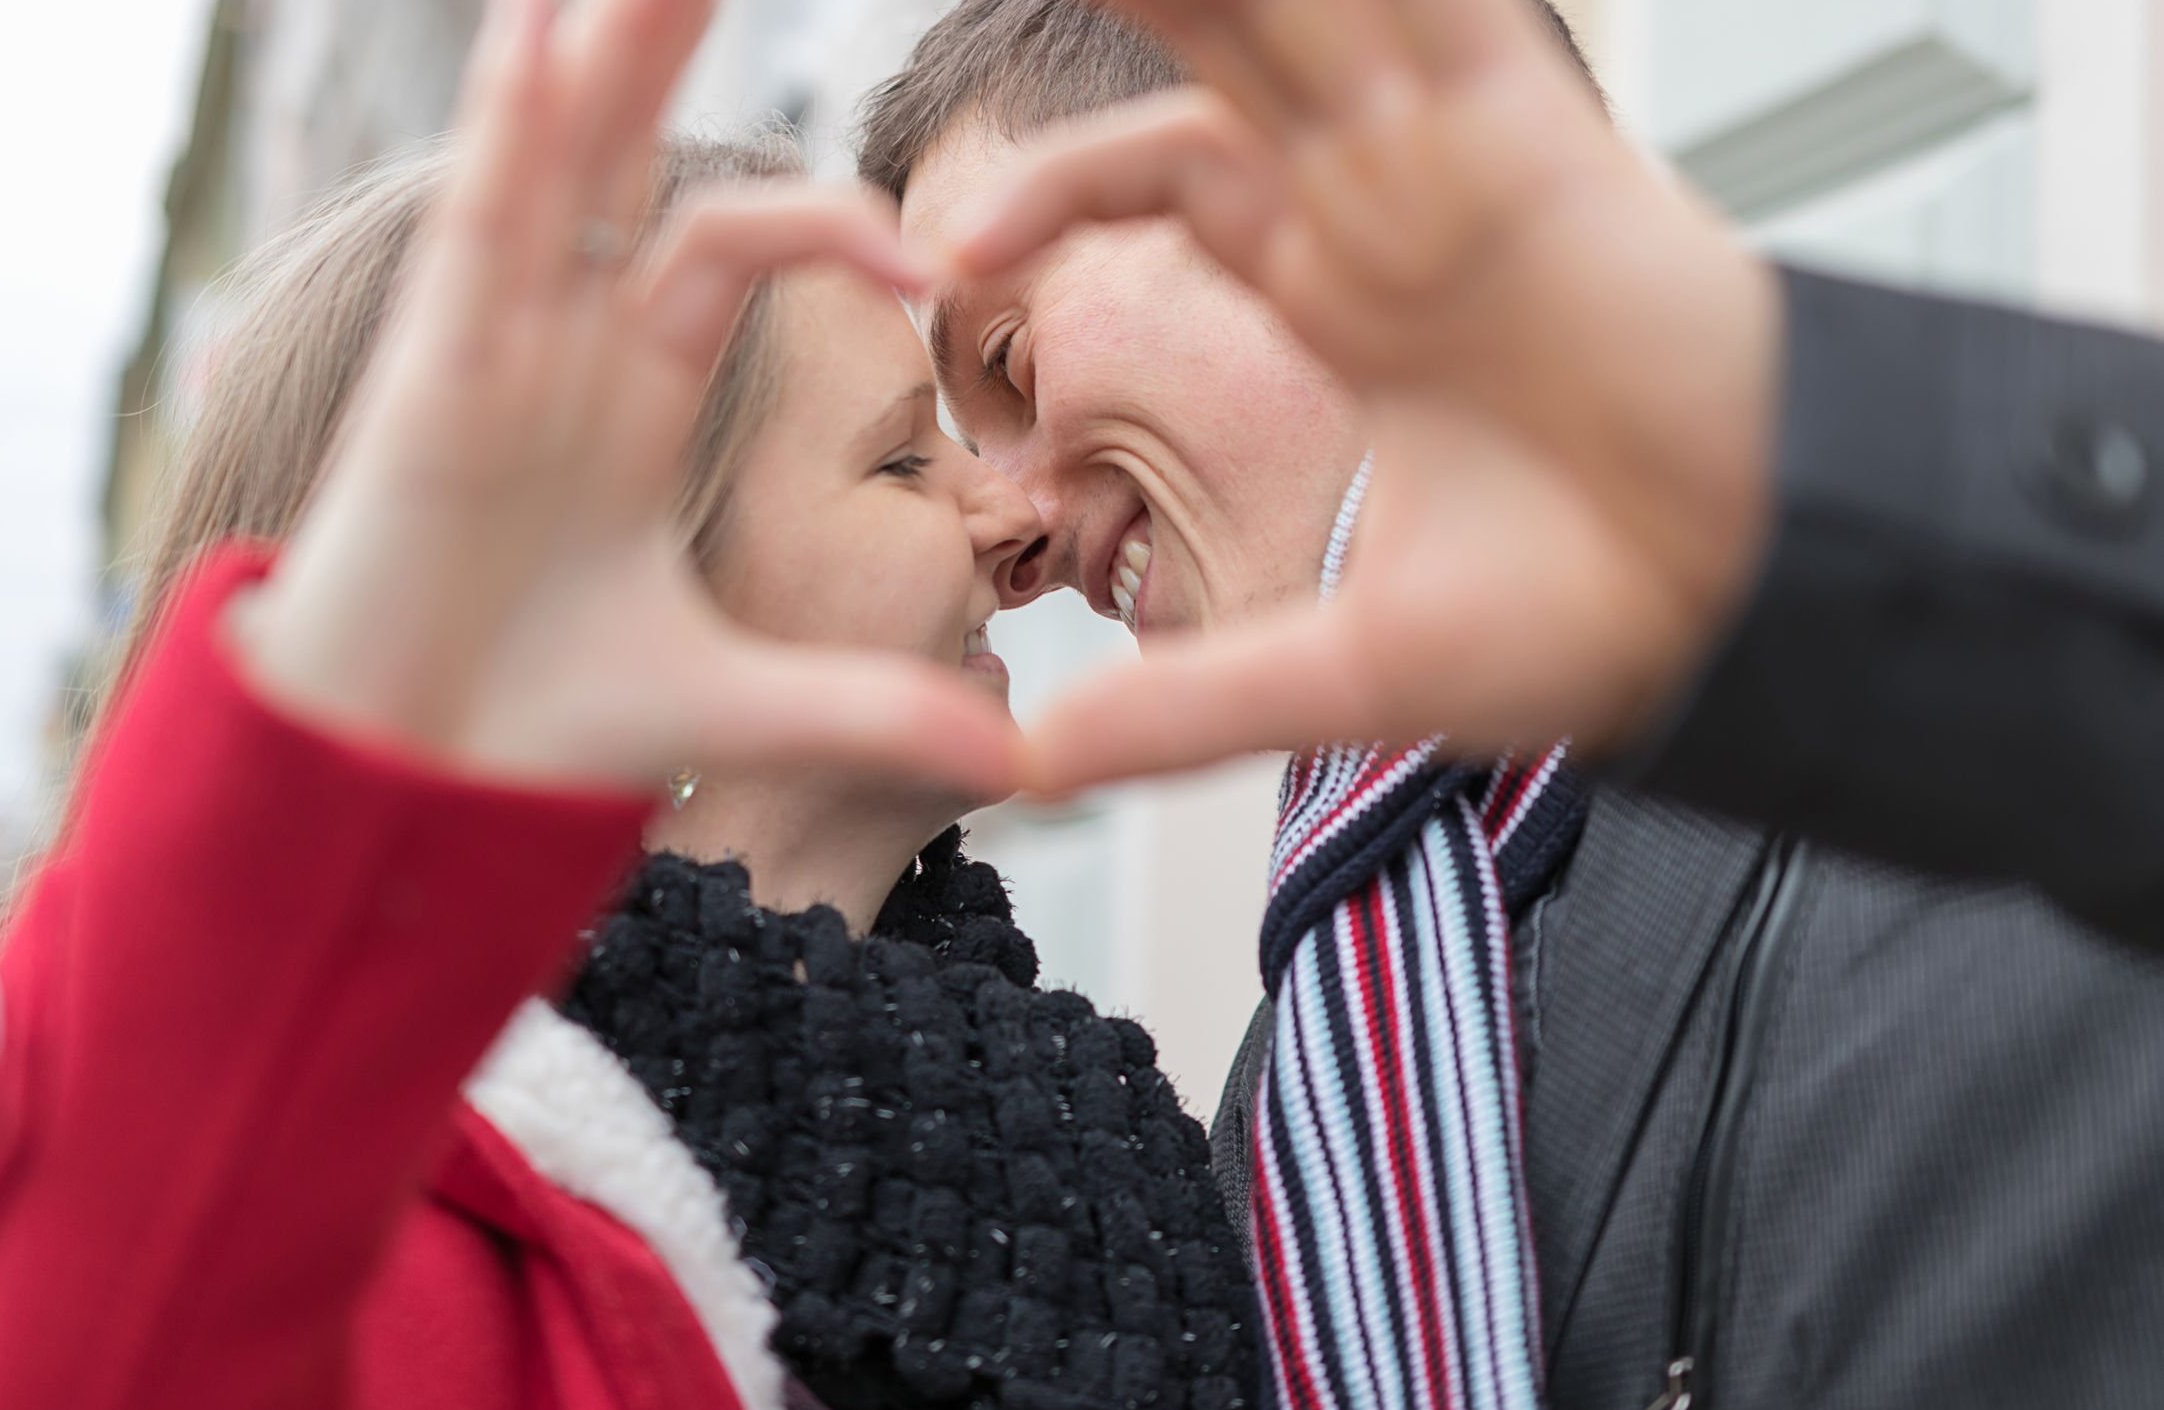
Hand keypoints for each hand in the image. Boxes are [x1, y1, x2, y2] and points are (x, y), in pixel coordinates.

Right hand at [235, 0, 1015, 796]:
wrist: (401, 790)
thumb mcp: (733, 708)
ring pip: (554, 156)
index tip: (935, 269)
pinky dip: (506, 131)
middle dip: (668, 37)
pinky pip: (477, 230)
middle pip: (629, 151)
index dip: (833, 224)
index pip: (735, 238)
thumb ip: (871, 710)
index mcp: (635, 387)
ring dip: (598, 45)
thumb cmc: (530, 731)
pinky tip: (539, 31)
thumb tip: (1018, 767)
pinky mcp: (432, 382)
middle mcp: (562, 342)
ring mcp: (493, 348)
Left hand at [944, 0, 1783, 790]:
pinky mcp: (1526, 138)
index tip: (947, 260)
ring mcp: (1449, 158)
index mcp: (1338, 285)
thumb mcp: (1346, 673)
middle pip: (1215, 41)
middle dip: (1122, 2)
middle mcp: (1383, 199)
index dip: (1050, 193)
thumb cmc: (1595, 615)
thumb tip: (1029, 767)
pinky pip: (1429, 6)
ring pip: (1293, 4)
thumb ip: (1185, 705)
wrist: (1758, 593)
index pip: (1164, 169)